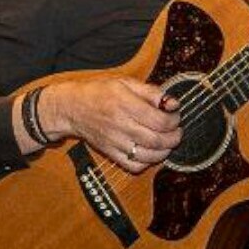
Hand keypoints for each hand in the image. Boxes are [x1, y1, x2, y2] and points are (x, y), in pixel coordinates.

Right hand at [38, 76, 179, 174]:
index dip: (174, 121)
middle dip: (174, 137)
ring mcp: (115, 142)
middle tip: (176, 131)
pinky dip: (147, 163)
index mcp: (126, 105)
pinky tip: (150, 153)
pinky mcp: (111, 153)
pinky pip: (134, 166)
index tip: (175, 116)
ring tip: (167, 143)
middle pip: (158, 140)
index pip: (160, 121)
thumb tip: (173, 103)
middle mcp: (121, 125)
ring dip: (164, 152)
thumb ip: (151, 92)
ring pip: (149, 156)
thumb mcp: (126, 83)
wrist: (72, 108)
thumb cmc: (99, 93)